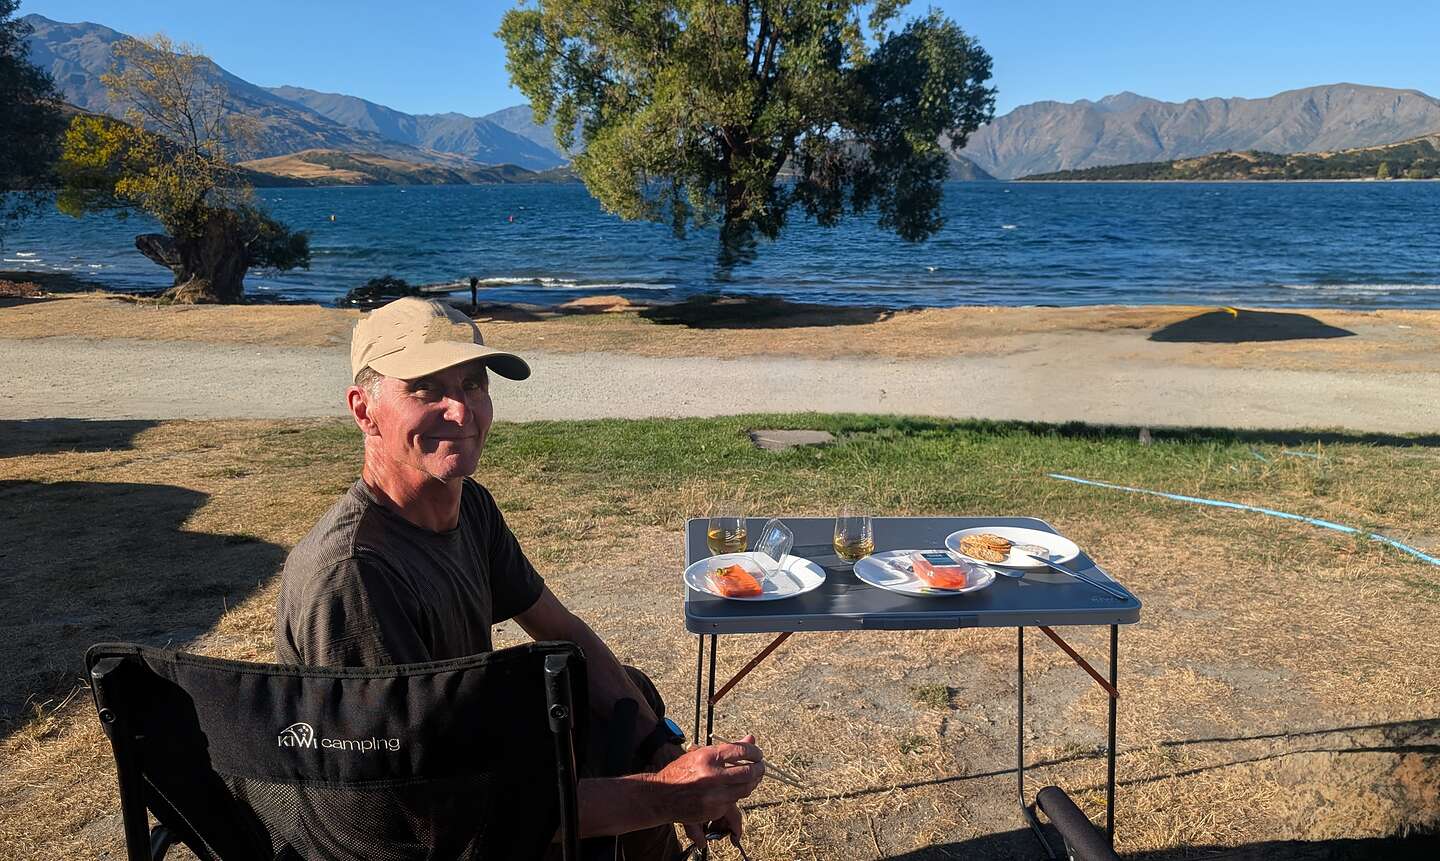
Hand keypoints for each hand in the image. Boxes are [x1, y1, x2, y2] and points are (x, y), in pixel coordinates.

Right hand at [649, 735, 763, 831]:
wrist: (661, 796)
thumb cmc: (681, 772)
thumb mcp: (700, 754)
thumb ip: (727, 749)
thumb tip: (751, 738)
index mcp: (708, 757)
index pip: (741, 751)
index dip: (755, 751)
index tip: (758, 754)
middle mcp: (713, 775)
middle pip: (748, 772)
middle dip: (759, 769)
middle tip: (760, 767)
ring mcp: (715, 795)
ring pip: (745, 789)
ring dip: (751, 783)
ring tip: (750, 778)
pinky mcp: (715, 810)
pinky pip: (734, 802)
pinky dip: (736, 795)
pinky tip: (733, 791)